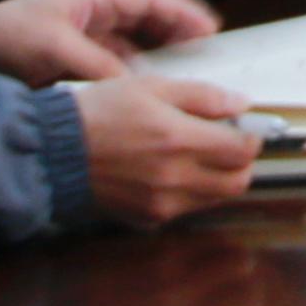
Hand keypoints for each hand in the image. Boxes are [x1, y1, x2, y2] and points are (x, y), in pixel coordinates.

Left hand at [0, 0, 217, 84]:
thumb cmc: (6, 40)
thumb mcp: (54, 50)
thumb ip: (98, 68)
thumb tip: (136, 90)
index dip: (185, 13)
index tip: (211, 31)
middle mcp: (97, 12)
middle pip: (151, 19)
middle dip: (180, 36)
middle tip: (207, 59)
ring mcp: (88, 35)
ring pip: (137, 43)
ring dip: (160, 58)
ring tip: (186, 81)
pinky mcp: (77, 59)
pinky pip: (118, 64)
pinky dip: (136, 76)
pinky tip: (147, 95)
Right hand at [72, 73, 264, 225]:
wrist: (53, 152)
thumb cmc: (97, 114)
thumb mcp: (151, 87)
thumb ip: (202, 96)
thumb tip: (239, 104)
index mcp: (178, 140)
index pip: (243, 151)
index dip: (252, 137)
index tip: (245, 128)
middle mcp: (174, 178)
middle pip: (238, 182)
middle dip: (241, 162)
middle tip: (227, 143)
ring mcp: (161, 203)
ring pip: (215, 199)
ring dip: (218, 178)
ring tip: (196, 155)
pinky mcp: (148, 218)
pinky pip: (187, 208)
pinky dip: (191, 192)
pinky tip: (171, 171)